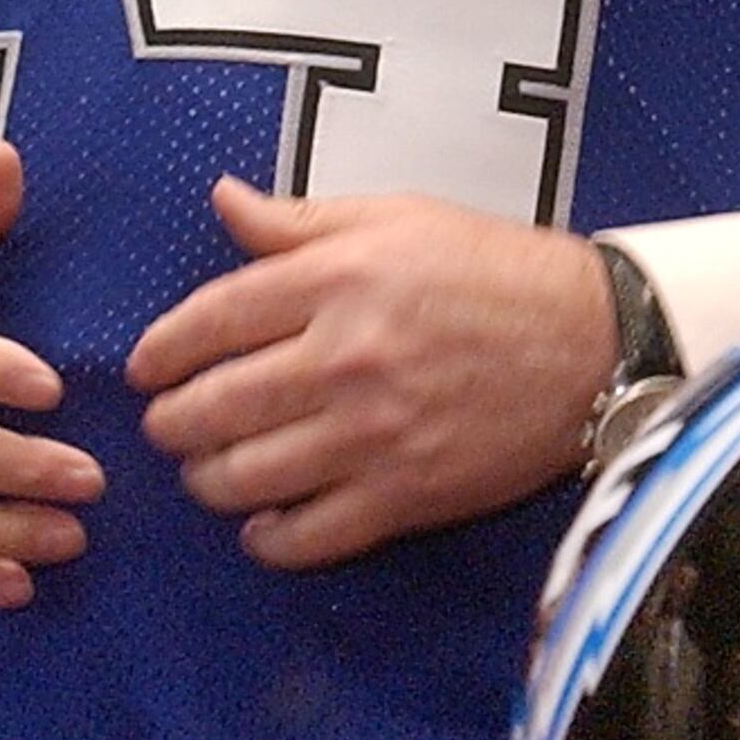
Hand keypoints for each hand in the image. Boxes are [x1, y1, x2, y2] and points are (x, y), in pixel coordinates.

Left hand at [123, 182, 616, 568]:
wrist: (595, 343)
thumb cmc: (494, 270)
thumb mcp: (397, 218)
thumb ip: (300, 220)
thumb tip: (221, 200)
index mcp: (337, 279)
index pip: (210, 321)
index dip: (161, 351)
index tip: (145, 369)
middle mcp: (344, 359)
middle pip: (212, 407)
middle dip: (171, 424)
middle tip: (168, 426)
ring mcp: (372, 435)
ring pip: (245, 478)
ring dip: (207, 481)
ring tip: (208, 472)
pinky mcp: (405, 496)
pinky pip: (307, 536)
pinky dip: (268, 539)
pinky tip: (262, 524)